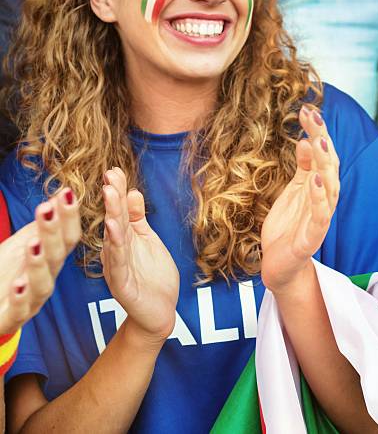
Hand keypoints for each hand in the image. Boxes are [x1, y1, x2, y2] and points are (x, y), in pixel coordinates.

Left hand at [0, 188, 80, 334]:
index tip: (66, 193)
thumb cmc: (11, 271)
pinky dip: (20, 298)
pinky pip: (18, 311)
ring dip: (39, 264)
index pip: (67, 236)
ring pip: (42, 284)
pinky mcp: (11, 317)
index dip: (68, 216)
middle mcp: (47, 277)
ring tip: (34, 245)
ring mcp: (31, 299)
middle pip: (56, 256)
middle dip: (53, 232)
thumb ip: (47, 219)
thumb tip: (65, 192)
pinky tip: (18, 284)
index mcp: (52, 258)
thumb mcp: (28, 239)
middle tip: (48, 210)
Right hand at [101, 168, 178, 343]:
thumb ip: (139, 219)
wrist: (159, 313)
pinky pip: (118, 262)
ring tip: (111, 194)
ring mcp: (118, 267)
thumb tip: (133, 192)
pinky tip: (113, 227)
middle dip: (113, 197)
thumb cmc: (152, 277)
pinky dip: (116, 244)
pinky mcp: (122, 284)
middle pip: (115, 220)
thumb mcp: (148, 242)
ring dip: (112, 215)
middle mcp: (117, 250)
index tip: (115, 170)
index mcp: (124, 239)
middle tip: (111, 176)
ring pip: (114, 237)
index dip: (118, 191)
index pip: (120, 211)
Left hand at [261, 106, 338, 293]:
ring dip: (324, 164)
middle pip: (328, 165)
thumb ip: (302, 168)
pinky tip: (313, 180)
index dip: (317, 131)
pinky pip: (319, 216)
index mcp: (318, 187)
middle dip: (322, 140)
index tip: (306, 109)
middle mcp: (323, 199)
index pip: (322, 154)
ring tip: (317, 141)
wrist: (280, 264)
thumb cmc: (288, 226)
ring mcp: (319, 218)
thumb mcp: (293, 191)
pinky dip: (318, 198)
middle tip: (313, 116)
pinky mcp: (311, 237)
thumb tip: (305, 140)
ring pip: (329, 188)